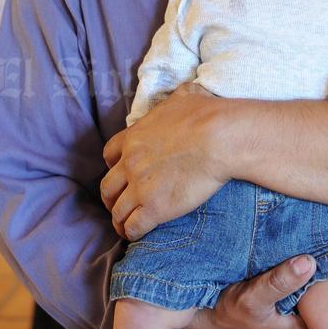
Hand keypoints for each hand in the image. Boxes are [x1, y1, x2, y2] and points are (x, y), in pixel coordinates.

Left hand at [101, 85, 228, 239]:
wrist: (220, 138)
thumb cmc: (207, 115)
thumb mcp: (184, 96)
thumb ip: (176, 99)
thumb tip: (185, 93)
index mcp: (134, 137)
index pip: (109, 155)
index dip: (114, 166)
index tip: (123, 173)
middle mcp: (130, 163)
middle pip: (108, 186)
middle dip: (111, 196)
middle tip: (119, 203)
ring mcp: (140, 188)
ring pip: (117, 210)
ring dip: (119, 219)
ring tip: (125, 226)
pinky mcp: (155, 208)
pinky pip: (133, 227)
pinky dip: (132, 232)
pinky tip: (137, 235)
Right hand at [185, 255, 316, 328]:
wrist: (207, 317)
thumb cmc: (229, 312)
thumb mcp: (253, 298)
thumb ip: (280, 282)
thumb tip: (309, 262)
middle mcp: (306, 325)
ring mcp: (298, 315)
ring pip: (316, 290)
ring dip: (315, 270)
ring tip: (318, 246)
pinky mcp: (289, 304)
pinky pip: (305, 285)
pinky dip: (304, 271)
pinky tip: (301, 255)